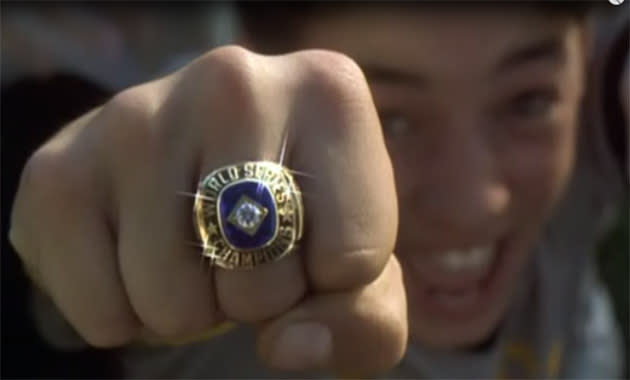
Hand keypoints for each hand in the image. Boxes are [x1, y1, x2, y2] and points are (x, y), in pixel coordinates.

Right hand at [9, 46, 406, 375]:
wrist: (200, 174)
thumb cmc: (294, 221)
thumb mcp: (359, 276)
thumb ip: (363, 320)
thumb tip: (289, 344)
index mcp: (329, 93)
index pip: (352, 258)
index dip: (331, 284)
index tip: (313, 244)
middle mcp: (234, 80)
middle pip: (260, 281)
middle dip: (255, 297)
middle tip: (244, 250)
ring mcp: (137, 116)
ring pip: (174, 303)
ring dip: (189, 308)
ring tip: (192, 250)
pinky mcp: (59, 170)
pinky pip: (102, 313)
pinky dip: (124, 315)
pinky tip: (139, 255)